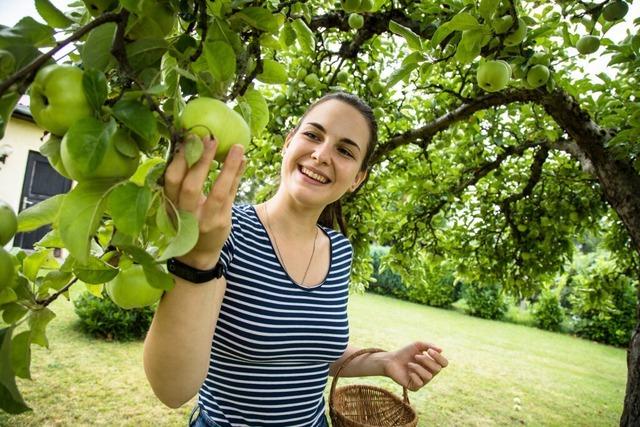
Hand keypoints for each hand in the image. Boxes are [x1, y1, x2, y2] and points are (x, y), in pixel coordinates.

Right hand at [163, 136, 245, 269]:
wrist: (196, 254)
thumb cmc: (186, 219)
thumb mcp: (177, 202)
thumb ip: (181, 180)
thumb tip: (191, 144)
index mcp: (170, 203)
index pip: (171, 180)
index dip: (179, 159)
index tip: (188, 137)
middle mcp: (186, 213)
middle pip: (191, 185)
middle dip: (201, 160)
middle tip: (210, 137)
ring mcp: (205, 219)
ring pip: (218, 191)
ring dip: (228, 167)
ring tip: (237, 146)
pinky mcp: (222, 222)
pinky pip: (232, 195)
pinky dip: (237, 176)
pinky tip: (243, 160)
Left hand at [383, 341, 447, 391]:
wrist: (391, 360)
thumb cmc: (405, 352)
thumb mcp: (417, 345)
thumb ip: (429, 346)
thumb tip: (441, 350)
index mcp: (432, 364)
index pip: (444, 363)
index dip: (439, 357)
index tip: (429, 351)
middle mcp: (430, 373)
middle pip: (437, 369)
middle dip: (426, 361)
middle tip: (416, 356)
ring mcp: (423, 381)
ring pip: (429, 376)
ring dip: (418, 367)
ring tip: (409, 364)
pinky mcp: (415, 387)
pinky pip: (420, 383)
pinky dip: (414, 375)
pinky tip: (408, 372)